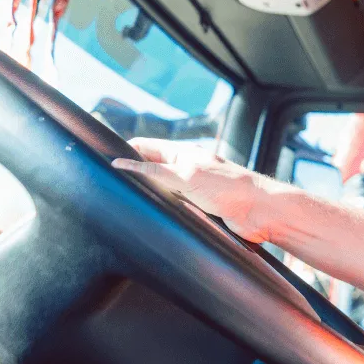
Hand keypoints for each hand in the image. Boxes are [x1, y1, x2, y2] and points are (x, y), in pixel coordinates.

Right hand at [112, 138, 283, 240]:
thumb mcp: (185, 176)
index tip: (102, 159)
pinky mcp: (201, 208)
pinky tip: (151, 216)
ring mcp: (194, 189)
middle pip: (151, 168)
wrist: (261, 212)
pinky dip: (162, 209)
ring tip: (123, 201)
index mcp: (184, 154)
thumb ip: (153, 172)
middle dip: (132, 173)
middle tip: (107, 185)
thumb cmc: (229, 188)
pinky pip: (175, 206)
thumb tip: (120, 163)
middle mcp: (187, 169)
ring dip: (148, 194)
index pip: (146, 146)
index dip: (125, 151)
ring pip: (162, 189)